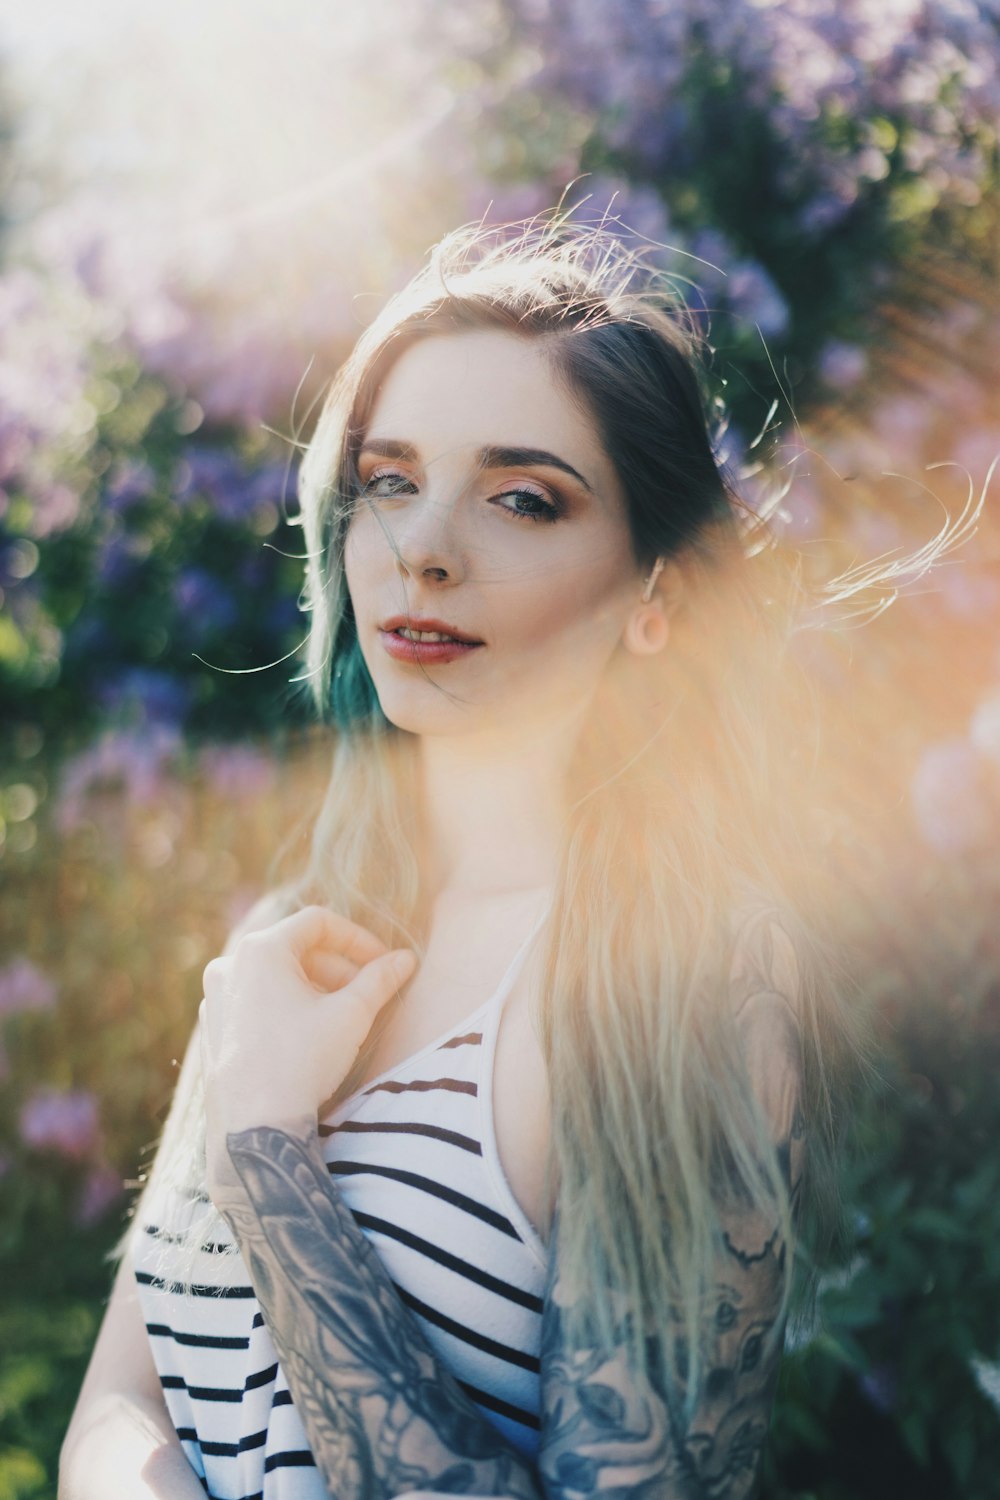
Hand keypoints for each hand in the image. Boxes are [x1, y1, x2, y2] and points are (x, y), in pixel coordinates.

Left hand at [200, 905, 416, 1196]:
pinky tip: (310, 1036)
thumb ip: (380, 979)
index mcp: (260, 950)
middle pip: (296, 949)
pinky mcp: (213, 1029)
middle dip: (338, 967)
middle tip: (369, 993)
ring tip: (342, 1016)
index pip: (318, 922)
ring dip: (314, 987)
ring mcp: (216, 998)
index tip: (383, 962)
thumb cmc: (302, 1063)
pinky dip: (286, 1006)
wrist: (254, 1127)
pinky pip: (255, 1001)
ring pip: (275, 977)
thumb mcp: (351, 1015)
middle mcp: (230, 966)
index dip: (358, 938)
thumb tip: (405, 960)